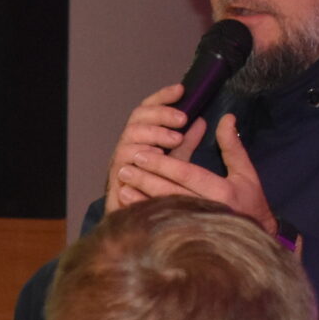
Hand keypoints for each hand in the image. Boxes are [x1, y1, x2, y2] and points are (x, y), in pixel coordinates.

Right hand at [103, 83, 190, 209]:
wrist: (143, 229)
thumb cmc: (161, 195)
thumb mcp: (178, 164)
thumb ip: (187, 143)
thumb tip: (202, 121)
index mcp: (143, 139)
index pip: (148, 110)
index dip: (162, 97)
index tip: (181, 90)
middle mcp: (129, 146)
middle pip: (137, 118)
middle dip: (160, 115)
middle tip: (182, 120)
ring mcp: (121, 162)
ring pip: (129, 136)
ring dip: (153, 134)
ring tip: (175, 139)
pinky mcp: (116, 180)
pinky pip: (124, 161)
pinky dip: (139, 155)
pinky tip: (158, 156)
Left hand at [109, 112, 274, 231]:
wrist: (256, 240)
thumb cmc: (250, 203)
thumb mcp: (246, 173)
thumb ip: (233, 146)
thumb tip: (226, 118)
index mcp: (222, 191)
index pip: (187, 174)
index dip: (163, 164)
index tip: (142, 154)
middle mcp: (208, 210)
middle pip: (171, 192)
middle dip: (146, 180)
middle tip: (125, 168)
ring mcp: (198, 226)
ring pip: (166, 210)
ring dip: (141, 199)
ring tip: (123, 187)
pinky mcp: (190, 237)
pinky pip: (165, 226)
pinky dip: (148, 217)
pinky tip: (130, 210)